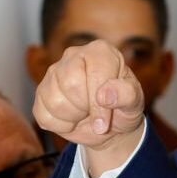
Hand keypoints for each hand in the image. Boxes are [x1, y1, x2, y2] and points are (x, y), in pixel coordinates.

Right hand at [33, 39, 144, 176]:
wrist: (108, 126)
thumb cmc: (123, 107)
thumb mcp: (135, 102)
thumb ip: (127, 95)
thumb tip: (105, 95)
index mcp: (101, 52)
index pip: (95, 76)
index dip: (98, 105)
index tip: (104, 123)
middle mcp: (74, 56)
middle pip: (70, 85)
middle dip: (86, 108)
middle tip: (97, 111)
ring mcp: (54, 73)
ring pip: (55, 101)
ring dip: (73, 117)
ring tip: (85, 112)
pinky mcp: (41, 93)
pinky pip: (43, 115)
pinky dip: (60, 125)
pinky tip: (72, 117)